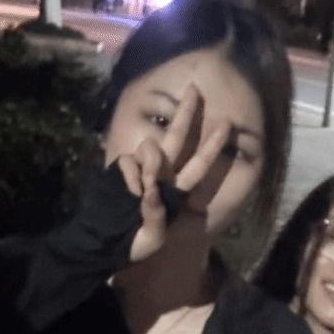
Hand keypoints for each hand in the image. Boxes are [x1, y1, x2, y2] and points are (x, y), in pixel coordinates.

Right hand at [115, 83, 232, 261]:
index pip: (199, 164)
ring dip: (151, 164)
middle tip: (194, 89)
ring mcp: (142, 169)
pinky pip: (129, 161)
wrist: (106, 243)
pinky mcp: (122, 168)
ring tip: (144, 187)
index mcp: (177, 190)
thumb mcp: (153, 238)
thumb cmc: (135, 244)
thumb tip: (151, 189)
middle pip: (177, 138)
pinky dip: (130, 175)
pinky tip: (127, 191)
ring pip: (151, 147)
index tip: (227, 124)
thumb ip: (156, 213)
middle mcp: (162, 174)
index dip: (212, 145)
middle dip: (186, 113)